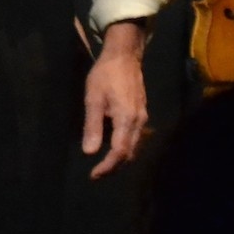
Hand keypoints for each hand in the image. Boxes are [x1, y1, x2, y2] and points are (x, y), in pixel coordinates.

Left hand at [82, 22, 147, 177]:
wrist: (125, 57)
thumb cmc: (105, 75)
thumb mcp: (93, 99)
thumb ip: (92, 126)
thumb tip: (90, 152)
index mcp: (127, 120)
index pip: (119, 152)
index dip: (107, 167)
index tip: (94, 175)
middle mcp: (139, 123)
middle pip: (129, 153)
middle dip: (114, 167)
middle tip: (96, 174)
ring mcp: (143, 118)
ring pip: (134, 147)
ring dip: (120, 158)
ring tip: (102, 165)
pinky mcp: (142, 113)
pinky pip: (135, 138)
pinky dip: (124, 147)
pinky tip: (112, 146)